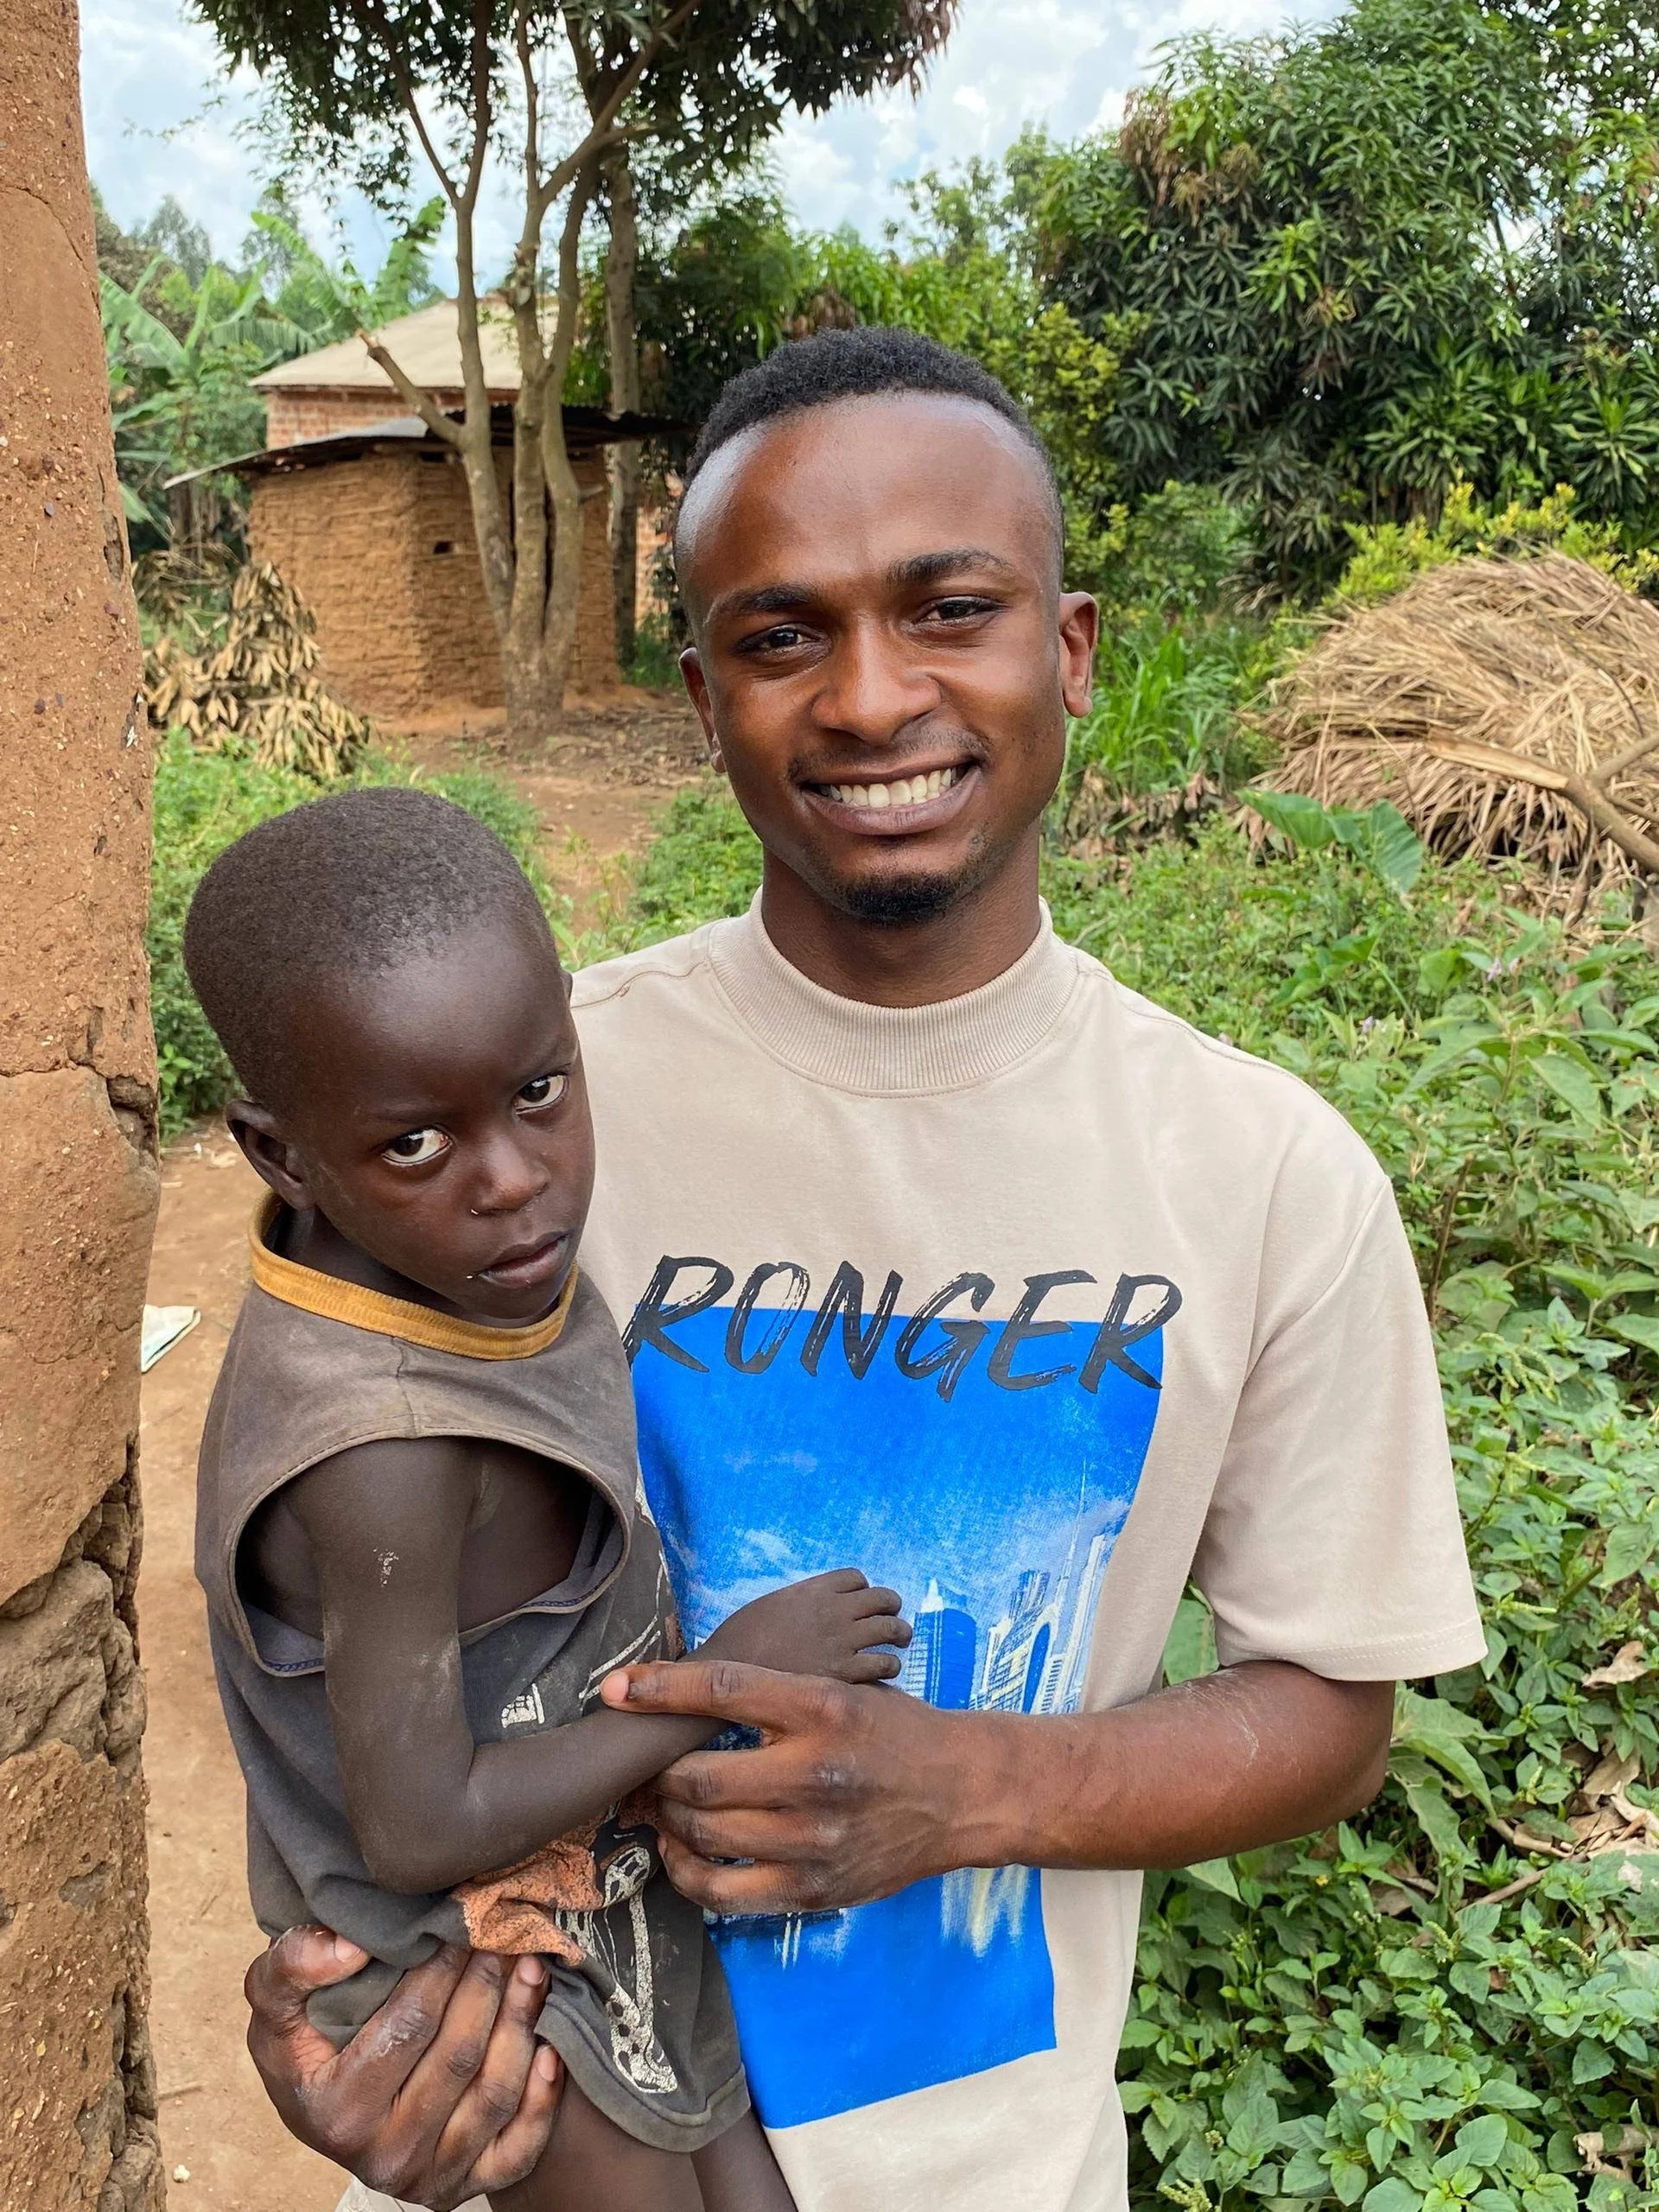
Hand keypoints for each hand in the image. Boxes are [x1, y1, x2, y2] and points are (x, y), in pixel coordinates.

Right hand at [244, 1928, 561, 2208]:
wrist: (322, 2115)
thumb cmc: (306, 2054)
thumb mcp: (273, 2011)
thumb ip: (290, 1968)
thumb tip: (351, 1945)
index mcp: (339, 2112)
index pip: (408, 2026)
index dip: (442, 1968)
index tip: (459, 1922)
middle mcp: (386, 2154)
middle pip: (459, 2057)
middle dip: (489, 1985)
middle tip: (506, 1933)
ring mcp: (429, 2176)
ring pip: (494, 2096)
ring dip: (522, 2024)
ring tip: (532, 1969)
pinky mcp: (464, 2187)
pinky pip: (518, 2151)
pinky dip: (542, 2102)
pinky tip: (550, 2050)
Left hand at [597, 1658, 972, 1913]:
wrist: (962, 1792)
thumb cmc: (894, 1731)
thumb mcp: (842, 1689)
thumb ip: (775, 1693)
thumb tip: (687, 1689)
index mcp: (824, 1708)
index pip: (725, 1691)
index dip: (661, 1688)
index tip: (616, 1687)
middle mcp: (816, 1773)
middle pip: (699, 1776)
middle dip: (656, 1772)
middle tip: (642, 1766)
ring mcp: (814, 1838)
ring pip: (704, 1834)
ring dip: (666, 1819)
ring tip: (658, 1805)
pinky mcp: (812, 1888)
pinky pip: (722, 1894)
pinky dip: (687, 1873)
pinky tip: (680, 1852)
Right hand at [701, 1567, 910, 1683]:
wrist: (732, 1672)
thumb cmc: (741, 1640)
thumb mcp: (772, 1603)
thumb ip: (801, 1602)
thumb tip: (814, 1608)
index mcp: (815, 1589)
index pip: (856, 1578)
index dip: (863, 1589)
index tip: (861, 1601)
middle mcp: (834, 1610)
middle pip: (883, 1599)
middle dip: (891, 1607)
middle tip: (892, 1617)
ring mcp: (842, 1641)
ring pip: (891, 1629)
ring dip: (899, 1634)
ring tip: (900, 1640)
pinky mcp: (845, 1673)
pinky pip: (885, 1663)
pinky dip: (890, 1665)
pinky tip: (885, 1670)